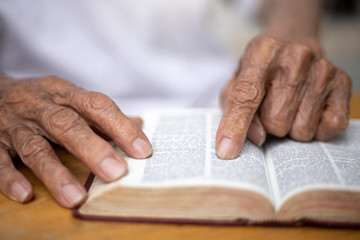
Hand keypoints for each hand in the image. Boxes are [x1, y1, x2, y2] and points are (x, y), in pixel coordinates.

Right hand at [0, 75, 151, 206]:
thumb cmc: (42, 101)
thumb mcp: (70, 99)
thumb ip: (101, 114)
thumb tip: (139, 125)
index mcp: (64, 94)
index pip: (96, 105)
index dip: (119, 126)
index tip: (142, 150)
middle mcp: (40, 107)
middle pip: (67, 125)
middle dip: (93, 148)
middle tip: (116, 173)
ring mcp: (14, 124)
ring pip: (34, 147)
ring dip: (55, 172)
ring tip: (76, 197)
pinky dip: (10, 177)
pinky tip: (25, 193)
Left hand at [216, 35, 350, 158]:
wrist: (294, 43)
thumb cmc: (260, 69)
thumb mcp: (236, 80)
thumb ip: (234, 108)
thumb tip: (256, 137)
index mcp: (261, 51)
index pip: (246, 96)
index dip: (235, 126)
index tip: (226, 151)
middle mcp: (295, 56)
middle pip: (275, 121)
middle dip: (268, 124)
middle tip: (271, 106)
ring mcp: (322, 68)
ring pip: (301, 129)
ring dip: (291, 127)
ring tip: (289, 105)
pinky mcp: (343, 82)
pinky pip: (329, 127)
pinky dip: (316, 129)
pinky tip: (309, 110)